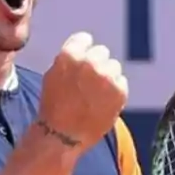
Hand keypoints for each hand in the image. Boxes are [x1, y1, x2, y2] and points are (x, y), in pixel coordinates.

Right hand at [36, 32, 127, 150]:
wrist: (62, 136)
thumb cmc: (53, 107)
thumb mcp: (52, 75)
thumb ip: (69, 59)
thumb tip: (83, 50)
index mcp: (70, 55)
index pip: (84, 39)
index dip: (83, 50)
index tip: (82, 62)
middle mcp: (90, 62)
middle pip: (101, 52)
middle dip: (96, 64)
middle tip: (89, 82)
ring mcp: (107, 77)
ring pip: (114, 66)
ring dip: (108, 77)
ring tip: (95, 95)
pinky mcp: (120, 91)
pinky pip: (122, 82)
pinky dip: (115, 91)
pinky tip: (103, 103)